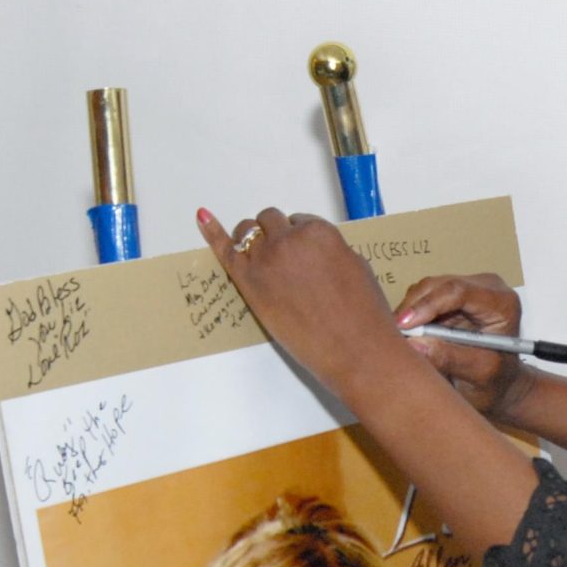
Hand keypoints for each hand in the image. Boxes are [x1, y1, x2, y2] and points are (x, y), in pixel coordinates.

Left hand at [197, 207, 414, 395]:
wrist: (353, 348)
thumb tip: (314, 254)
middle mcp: (289, 239)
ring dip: (252, 238)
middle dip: (276, 234)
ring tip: (260, 257)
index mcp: (319, 232)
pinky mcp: (248, 282)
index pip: (300, 222)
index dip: (301, 238)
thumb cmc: (364, 312)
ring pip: (247, 232)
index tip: (305, 256)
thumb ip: (330, 251)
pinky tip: (203, 217)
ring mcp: (265, 259)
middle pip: (271, 221)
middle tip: (286, 260)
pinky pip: (224, 249)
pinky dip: (212, 231)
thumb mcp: (356, 267)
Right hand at [395, 271, 533, 419]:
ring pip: (427, 289)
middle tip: (395, 335)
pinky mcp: (452, 296)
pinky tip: (410, 335)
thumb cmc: (497, 381)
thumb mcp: (478, 374)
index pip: (459, 291)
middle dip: (413, 309)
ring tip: (403, 338)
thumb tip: (415, 344)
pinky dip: (413, 315)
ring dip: (410, 312)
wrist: (500, 383)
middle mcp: (486, 288)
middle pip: (439, 286)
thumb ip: (450, 358)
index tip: (404, 325)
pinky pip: (424, 298)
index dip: (427, 305)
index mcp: (501, 302)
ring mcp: (468, 288)